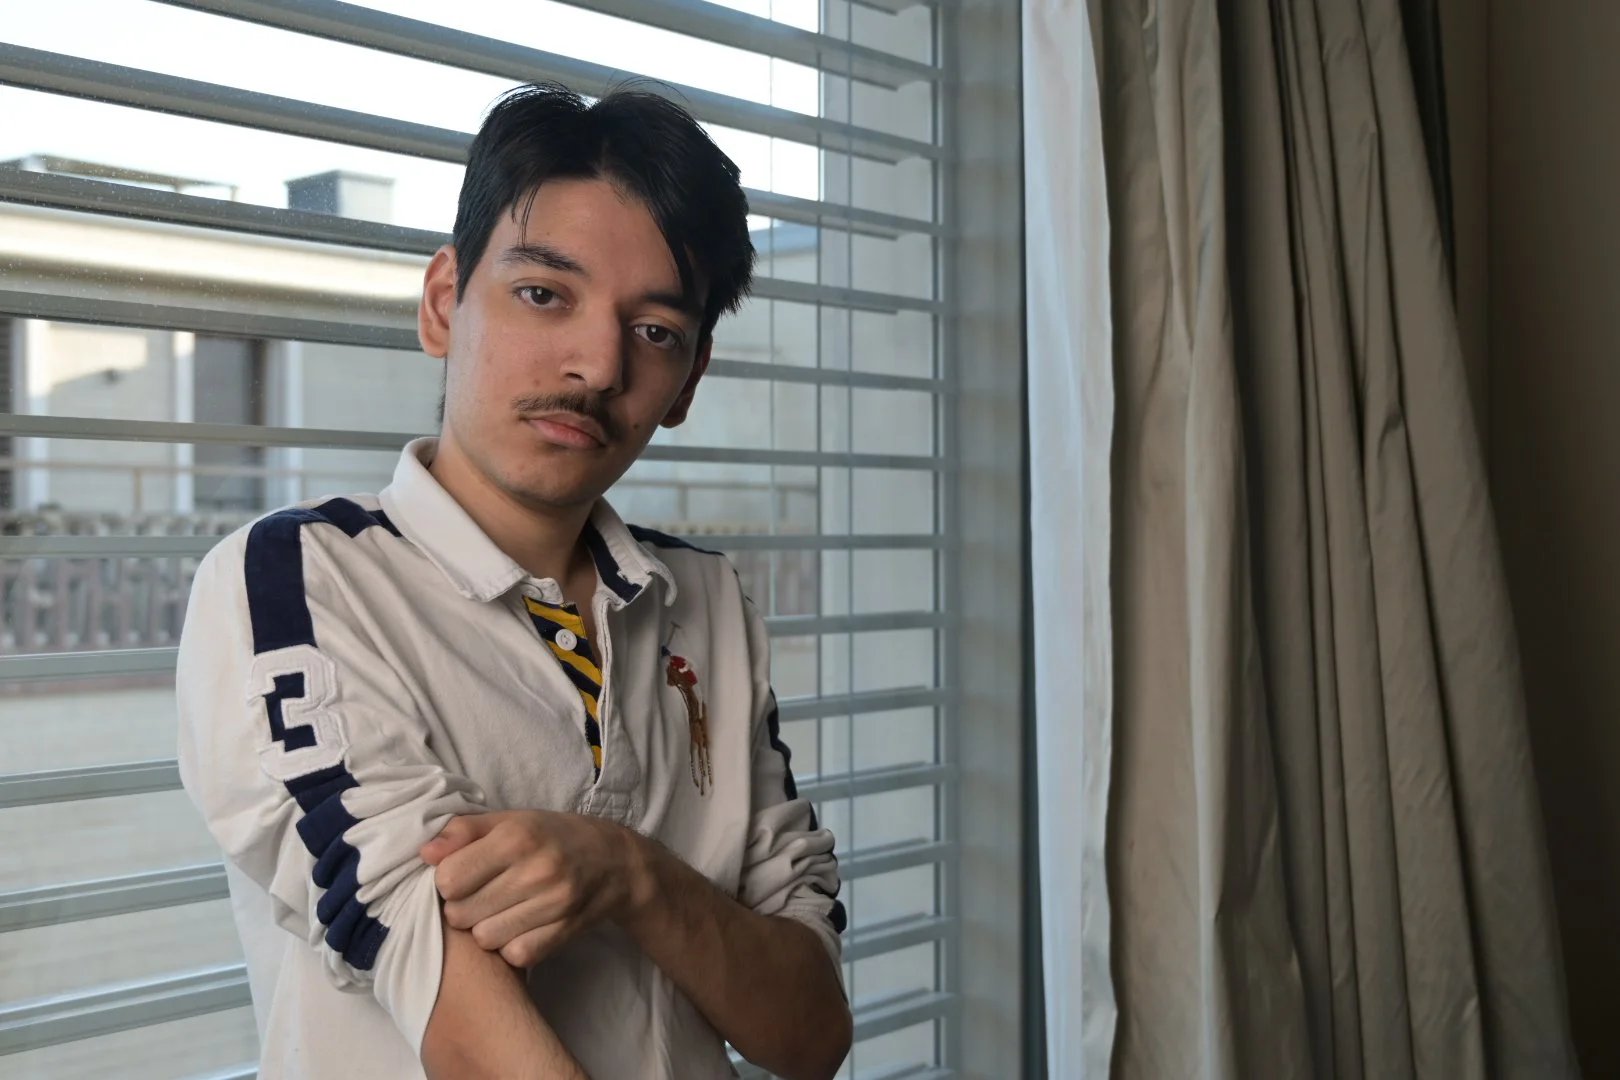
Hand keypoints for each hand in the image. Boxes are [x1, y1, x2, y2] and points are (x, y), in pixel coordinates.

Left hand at [420, 810, 648, 968]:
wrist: (616, 862)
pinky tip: (520, 927)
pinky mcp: (564, 932)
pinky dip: (511, 946)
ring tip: (500, 911)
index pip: (447, 879)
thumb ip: (465, 831)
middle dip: (463, 906)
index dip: (447, 879)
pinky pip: (514, 955)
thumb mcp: (511, 820)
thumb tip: (425, 853)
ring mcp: (553, 904)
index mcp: (516, 837)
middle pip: (460, 913)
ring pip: (483, 939)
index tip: (463, 874)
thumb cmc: (554, 836)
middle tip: (481, 895)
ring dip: (485, 929)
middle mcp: (535, 870)